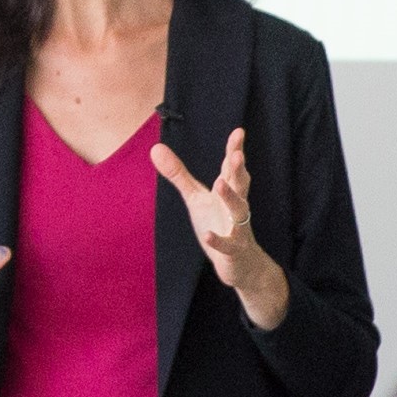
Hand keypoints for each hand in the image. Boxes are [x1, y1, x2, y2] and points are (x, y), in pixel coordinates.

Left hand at [151, 128, 289, 330]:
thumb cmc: (217, 223)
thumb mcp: (195, 198)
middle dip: (238, 169)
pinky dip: (219, 240)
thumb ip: (178, 174)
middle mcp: (235, 206)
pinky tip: (209, 235)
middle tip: (237, 154)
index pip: (231, 168)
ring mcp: (238, 228)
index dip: (235, 150)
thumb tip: (155, 148)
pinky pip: (228, 245)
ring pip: (239, 211)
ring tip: (220, 183)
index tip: (239, 132)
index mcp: (228, 191)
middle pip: (240, 185)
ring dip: (231, 198)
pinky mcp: (234, 251)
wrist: (239, 264)